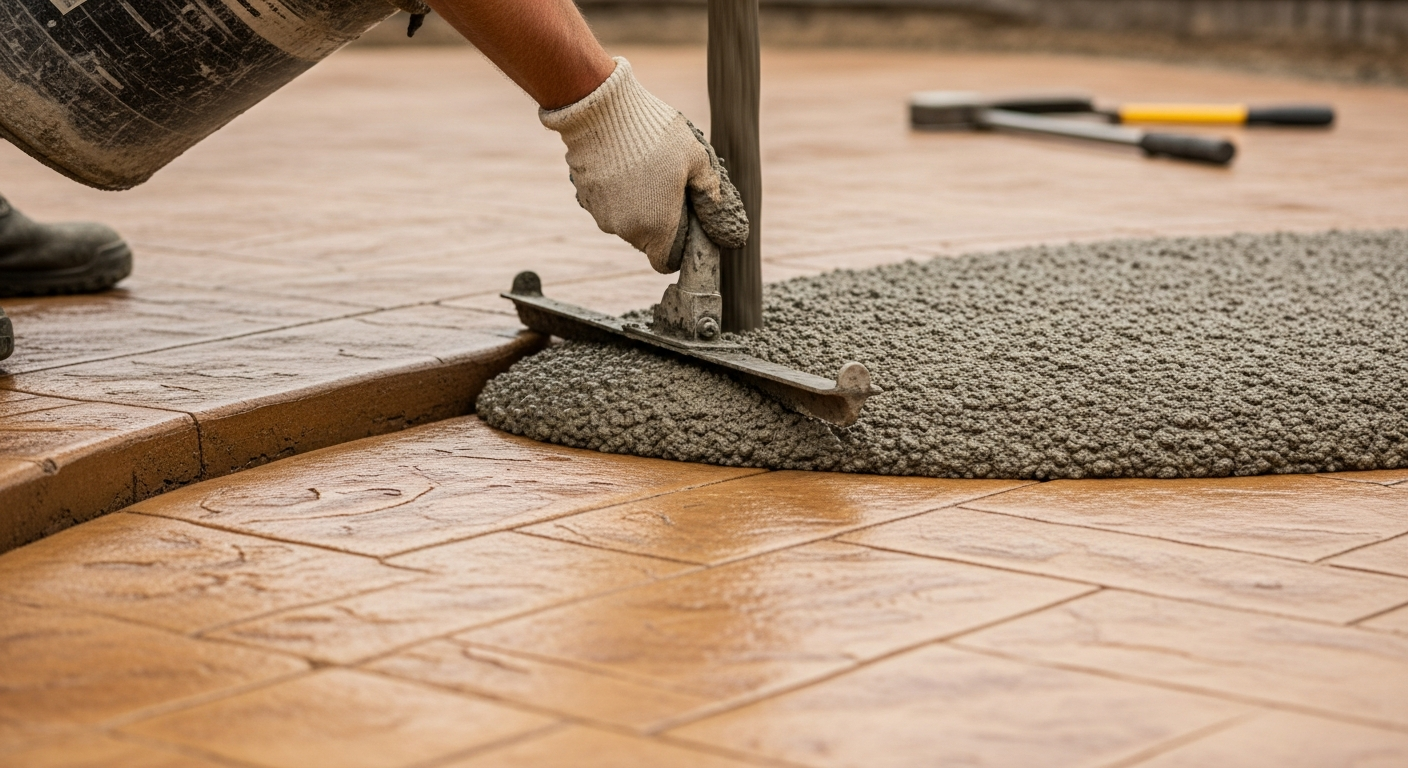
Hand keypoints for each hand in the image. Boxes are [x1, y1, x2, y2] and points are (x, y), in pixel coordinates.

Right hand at [540, 58, 748, 272]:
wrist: (600, 106)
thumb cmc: (655, 134)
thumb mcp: (698, 160)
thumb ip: (712, 198)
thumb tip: (728, 232)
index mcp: (656, 228)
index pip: (665, 263)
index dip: (678, 249)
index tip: (685, 224)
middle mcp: (624, 229)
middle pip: (647, 240)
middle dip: (660, 221)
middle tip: (670, 185)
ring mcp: (600, 213)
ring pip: (626, 221)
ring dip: (638, 205)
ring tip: (647, 168)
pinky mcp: (584, 196)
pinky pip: (607, 204)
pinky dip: (617, 192)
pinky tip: (625, 162)